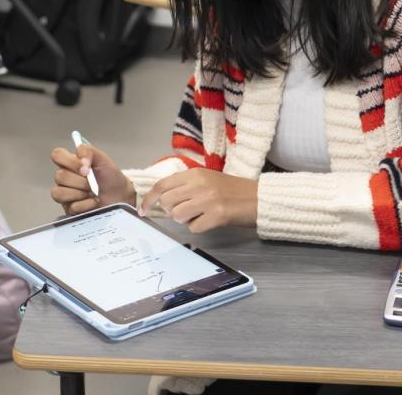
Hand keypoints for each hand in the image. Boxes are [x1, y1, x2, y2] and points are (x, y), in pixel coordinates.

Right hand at [50, 143, 134, 214]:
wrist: (121, 196)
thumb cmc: (111, 178)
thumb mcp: (102, 158)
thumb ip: (88, 151)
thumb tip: (81, 162)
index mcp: (71, 163)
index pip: (57, 155)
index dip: (69, 162)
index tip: (85, 169)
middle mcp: (65, 178)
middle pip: (59, 176)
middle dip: (80, 181)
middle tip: (93, 183)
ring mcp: (66, 194)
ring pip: (58, 193)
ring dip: (80, 193)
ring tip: (92, 193)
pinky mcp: (70, 209)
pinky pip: (71, 206)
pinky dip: (86, 204)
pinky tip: (93, 202)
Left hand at [140, 169, 257, 233]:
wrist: (258, 198)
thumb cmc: (232, 190)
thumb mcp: (207, 179)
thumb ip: (185, 185)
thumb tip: (161, 199)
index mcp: (195, 173)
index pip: (162, 185)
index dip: (149, 199)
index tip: (143, 210)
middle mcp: (199, 185)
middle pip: (167, 202)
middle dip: (171, 211)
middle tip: (185, 211)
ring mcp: (208, 200)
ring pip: (178, 215)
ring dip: (185, 219)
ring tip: (200, 214)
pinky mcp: (217, 215)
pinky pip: (193, 228)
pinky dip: (199, 227)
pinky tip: (210, 220)